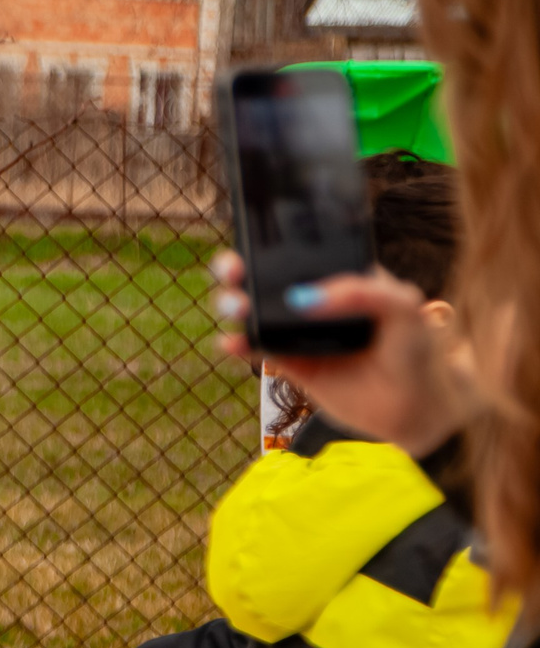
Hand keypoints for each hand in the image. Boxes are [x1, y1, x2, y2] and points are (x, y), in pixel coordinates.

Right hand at [212, 254, 472, 455]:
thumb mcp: (403, 307)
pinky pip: (256, 348)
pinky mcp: (289, 363)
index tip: (257, 240)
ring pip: (254, 310)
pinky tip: (232, 343)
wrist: (415, 407)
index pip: (303, 250)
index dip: (274, 242)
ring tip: (237, 308)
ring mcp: (299, 332)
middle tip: (234, 271)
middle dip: (238, 268)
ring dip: (233, 303)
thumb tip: (302, 298)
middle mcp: (315, 299)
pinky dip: (237, 344)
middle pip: (264, 275)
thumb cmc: (416, 348)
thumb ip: (361, 292)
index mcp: (341, 275)